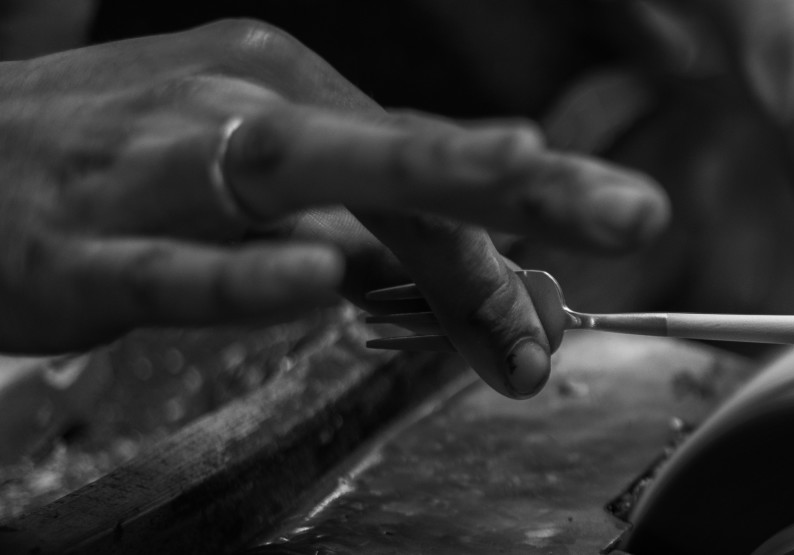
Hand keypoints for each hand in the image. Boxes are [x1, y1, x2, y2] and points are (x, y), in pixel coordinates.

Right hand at [0, 20, 668, 397]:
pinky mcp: (80, 246)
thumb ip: (360, 230)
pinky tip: (313, 278)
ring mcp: (154, 169)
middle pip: (397, 143)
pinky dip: (244, 272)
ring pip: (299, 170)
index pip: (427, 163)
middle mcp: (233, 109)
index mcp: (283, 88)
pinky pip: (171, 264)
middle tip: (633, 212)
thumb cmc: (108, 172)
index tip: (572, 303)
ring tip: (519, 175)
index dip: (515, 232)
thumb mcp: (246, 183)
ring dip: (419, 186)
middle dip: (524, 178)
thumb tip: (483, 286)